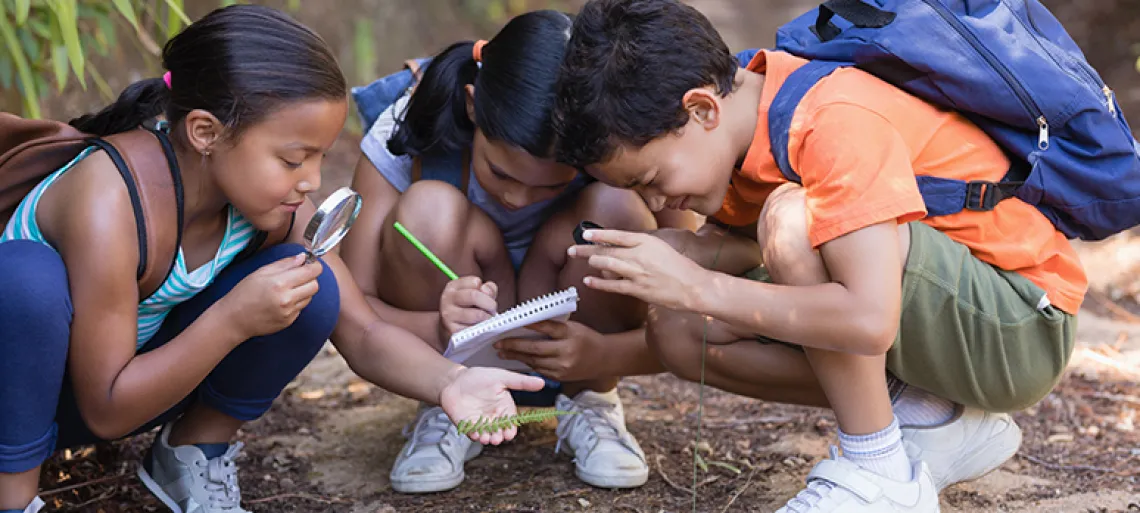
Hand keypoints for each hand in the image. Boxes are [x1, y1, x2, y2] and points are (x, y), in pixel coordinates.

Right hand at [218, 253, 322, 339]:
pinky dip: (296, 302)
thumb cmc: (244, 293)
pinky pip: (301, 308)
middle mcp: (287, 299)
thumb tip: (303, 257)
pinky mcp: (289, 321)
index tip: (312, 264)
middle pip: (315, 285)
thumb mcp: (261, 272)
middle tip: (299, 276)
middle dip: (310, 278)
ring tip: (287, 289)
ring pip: (309, 297)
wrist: (234, 319)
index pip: (311, 272)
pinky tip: (282, 301)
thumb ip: (285, 264)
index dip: (314, 266)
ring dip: (304, 291)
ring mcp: (289, 312)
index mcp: (279, 283)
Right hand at [439, 276, 497, 338]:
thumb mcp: (476, 294)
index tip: (488, 297)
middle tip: (493, 310)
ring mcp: (448, 315)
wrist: (449, 329)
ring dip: (488, 318)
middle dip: (490, 304)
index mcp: (453, 286)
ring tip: (487, 319)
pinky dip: (482, 329)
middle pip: (474, 296)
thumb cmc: (467, 309)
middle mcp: (447, 298)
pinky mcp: (452, 331)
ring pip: (477, 314)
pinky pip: (475, 329)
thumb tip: (486, 290)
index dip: (486, 290)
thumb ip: (488, 288)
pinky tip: (479, 328)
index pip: (475, 282)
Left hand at [439, 366, 544, 444]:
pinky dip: (474, 435)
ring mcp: (480, 423)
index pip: (510, 422)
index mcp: (504, 408)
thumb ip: (521, 382)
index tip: (509, 433)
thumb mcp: (502, 377)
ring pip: (486, 435)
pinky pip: (472, 433)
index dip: (510, 429)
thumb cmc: (480, 377)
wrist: (455, 379)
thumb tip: (542, 382)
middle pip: (498, 432)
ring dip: (487, 438)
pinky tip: (475, 434)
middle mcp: (493, 418)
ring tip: (486, 438)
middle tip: (496, 438)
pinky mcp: (466, 425)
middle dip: (498, 437)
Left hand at [494, 320, 604, 380]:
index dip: (528, 324)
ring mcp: (563, 366)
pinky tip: (516, 359)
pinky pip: (539, 370)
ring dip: (516, 356)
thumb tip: (526, 324)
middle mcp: (566, 351)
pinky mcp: (561, 376)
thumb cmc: (586, 338)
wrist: (605, 358)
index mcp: (570, 334)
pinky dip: (526, 364)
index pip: (546, 327)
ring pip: (534, 361)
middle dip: (514, 346)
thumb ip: (553, 327)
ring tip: (502, 352)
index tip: (512, 322)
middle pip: (535, 348)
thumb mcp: (573, 327)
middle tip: (497, 343)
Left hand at [568, 229, 709, 311]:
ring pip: (608, 265)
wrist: (694, 286)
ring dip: (592, 262)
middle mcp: (640, 254)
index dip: (599, 234)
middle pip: (607, 250)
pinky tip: (588, 281)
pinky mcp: (638, 289)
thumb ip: (642, 246)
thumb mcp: (661, 248)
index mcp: (647, 241)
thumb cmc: (680, 268)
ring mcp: (638, 272)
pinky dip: (598, 283)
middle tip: (573, 250)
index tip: (586, 234)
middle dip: (587, 250)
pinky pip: (613, 285)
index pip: (617, 235)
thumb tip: (622, 248)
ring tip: (582, 260)